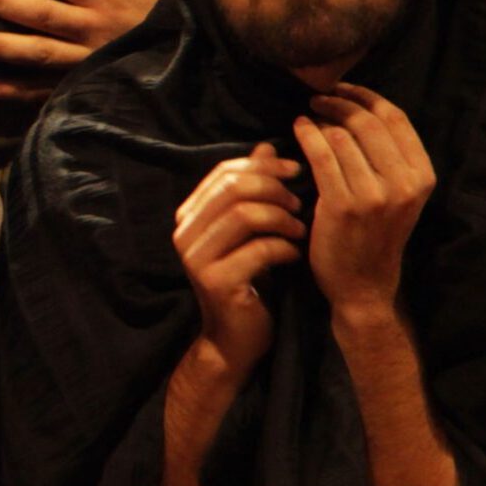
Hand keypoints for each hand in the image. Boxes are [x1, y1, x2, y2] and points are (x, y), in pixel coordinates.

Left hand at [0, 0, 175, 100]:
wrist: (203, 53)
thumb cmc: (171, 0)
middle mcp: (94, 29)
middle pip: (40, 14)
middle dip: (1, 2)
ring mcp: (89, 61)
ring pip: (40, 53)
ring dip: (4, 47)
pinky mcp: (87, 85)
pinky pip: (49, 89)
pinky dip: (19, 91)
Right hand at [172, 142, 303, 378]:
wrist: (235, 339)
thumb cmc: (248, 279)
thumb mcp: (250, 230)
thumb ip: (253, 191)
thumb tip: (267, 146)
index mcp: (189, 215)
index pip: (223, 172)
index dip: (262, 165)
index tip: (297, 169)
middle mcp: (185, 233)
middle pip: (232, 188)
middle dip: (274, 188)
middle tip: (300, 202)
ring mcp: (196, 258)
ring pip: (244, 214)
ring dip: (281, 217)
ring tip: (300, 229)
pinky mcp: (216, 281)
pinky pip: (258, 249)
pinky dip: (284, 248)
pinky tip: (296, 255)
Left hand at [294, 84, 433, 321]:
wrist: (362, 284)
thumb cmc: (372, 234)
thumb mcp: (395, 194)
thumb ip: (385, 156)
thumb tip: (353, 107)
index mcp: (422, 175)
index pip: (396, 118)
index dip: (366, 96)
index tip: (342, 87)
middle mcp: (405, 183)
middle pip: (368, 122)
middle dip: (339, 102)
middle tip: (317, 97)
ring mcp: (376, 195)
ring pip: (342, 136)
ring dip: (320, 119)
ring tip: (308, 116)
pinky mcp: (344, 205)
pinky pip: (321, 154)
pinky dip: (307, 134)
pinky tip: (297, 127)